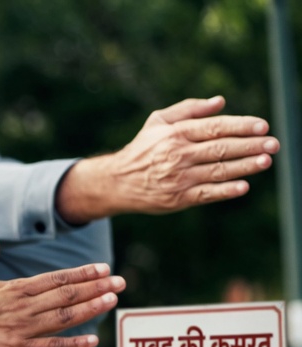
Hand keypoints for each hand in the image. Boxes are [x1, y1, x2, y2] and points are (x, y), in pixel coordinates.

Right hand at [0, 236, 124, 346]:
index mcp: (13, 289)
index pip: (56, 278)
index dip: (82, 273)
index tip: (103, 268)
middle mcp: (22, 306)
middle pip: (67, 295)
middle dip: (96, 287)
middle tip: (121, 282)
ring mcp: (20, 328)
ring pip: (64, 317)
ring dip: (91, 308)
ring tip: (113, 300)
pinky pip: (50, 346)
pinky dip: (72, 344)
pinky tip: (92, 340)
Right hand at [57, 96, 276, 223]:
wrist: (117, 182)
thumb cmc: (143, 148)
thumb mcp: (158, 122)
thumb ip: (189, 110)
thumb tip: (220, 101)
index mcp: (176, 133)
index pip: (215, 127)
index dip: (241, 126)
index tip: (263, 126)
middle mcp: (178, 154)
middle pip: (221, 148)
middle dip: (250, 146)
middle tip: (273, 144)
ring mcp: (179, 178)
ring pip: (218, 170)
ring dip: (245, 166)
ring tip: (266, 161)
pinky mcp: (178, 198)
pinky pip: (207, 194)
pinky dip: (225, 190)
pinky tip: (243, 186)